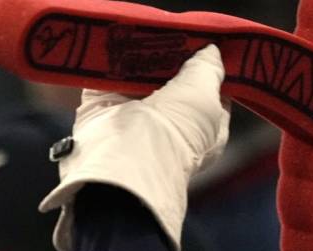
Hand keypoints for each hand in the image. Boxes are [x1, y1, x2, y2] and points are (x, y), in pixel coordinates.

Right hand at [39, 44, 230, 250]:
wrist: (129, 156)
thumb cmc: (177, 130)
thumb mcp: (205, 93)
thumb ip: (208, 69)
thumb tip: (211, 52)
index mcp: (204, 132)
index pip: (209, 95)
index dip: (206, 70)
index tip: (202, 46)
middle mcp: (169, 128)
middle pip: (170, 85)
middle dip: (170, 62)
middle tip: (170, 34)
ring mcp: (134, 122)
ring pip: (138, 80)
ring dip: (139, 60)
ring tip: (145, 32)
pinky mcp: (102, 113)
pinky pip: (105, 79)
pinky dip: (110, 62)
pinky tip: (120, 43)